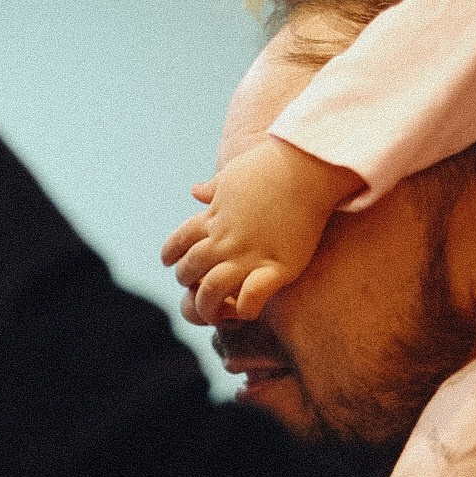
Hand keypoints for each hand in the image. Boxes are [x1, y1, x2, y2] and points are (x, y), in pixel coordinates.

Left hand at [161, 137, 363, 323]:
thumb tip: (194, 191)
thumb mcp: (234, 174)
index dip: (171, 254)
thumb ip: (214, 188)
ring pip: (211, 289)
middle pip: (191, 268)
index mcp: (215, 216)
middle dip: (185, 280)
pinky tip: (245, 311)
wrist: (307, 167)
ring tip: (211, 312)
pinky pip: (251, 297)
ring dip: (206, 303)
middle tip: (190, 288)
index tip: (168, 263)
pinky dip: (245, 309)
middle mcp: (227, 238)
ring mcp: (250, 254)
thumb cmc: (273, 165)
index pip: (180, 240)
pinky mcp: (279, 266)